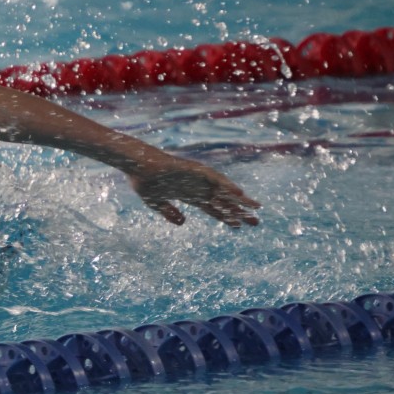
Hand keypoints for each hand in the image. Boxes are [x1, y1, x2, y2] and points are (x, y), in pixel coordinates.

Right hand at [127, 157, 260, 226]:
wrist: (137, 167)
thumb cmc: (143, 182)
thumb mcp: (156, 203)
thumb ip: (169, 213)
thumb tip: (182, 223)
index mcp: (188, 195)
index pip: (212, 208)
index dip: (225, 217)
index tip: (238, 226)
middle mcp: (197, 187)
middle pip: (223, 202)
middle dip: (239, 212)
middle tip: (256, 222)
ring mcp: (198, 178)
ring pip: (224, 191)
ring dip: (240, 200)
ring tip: (257, 208)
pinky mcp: (196, 170)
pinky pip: (216, 179)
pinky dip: (228, 185)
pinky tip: (240, 193)